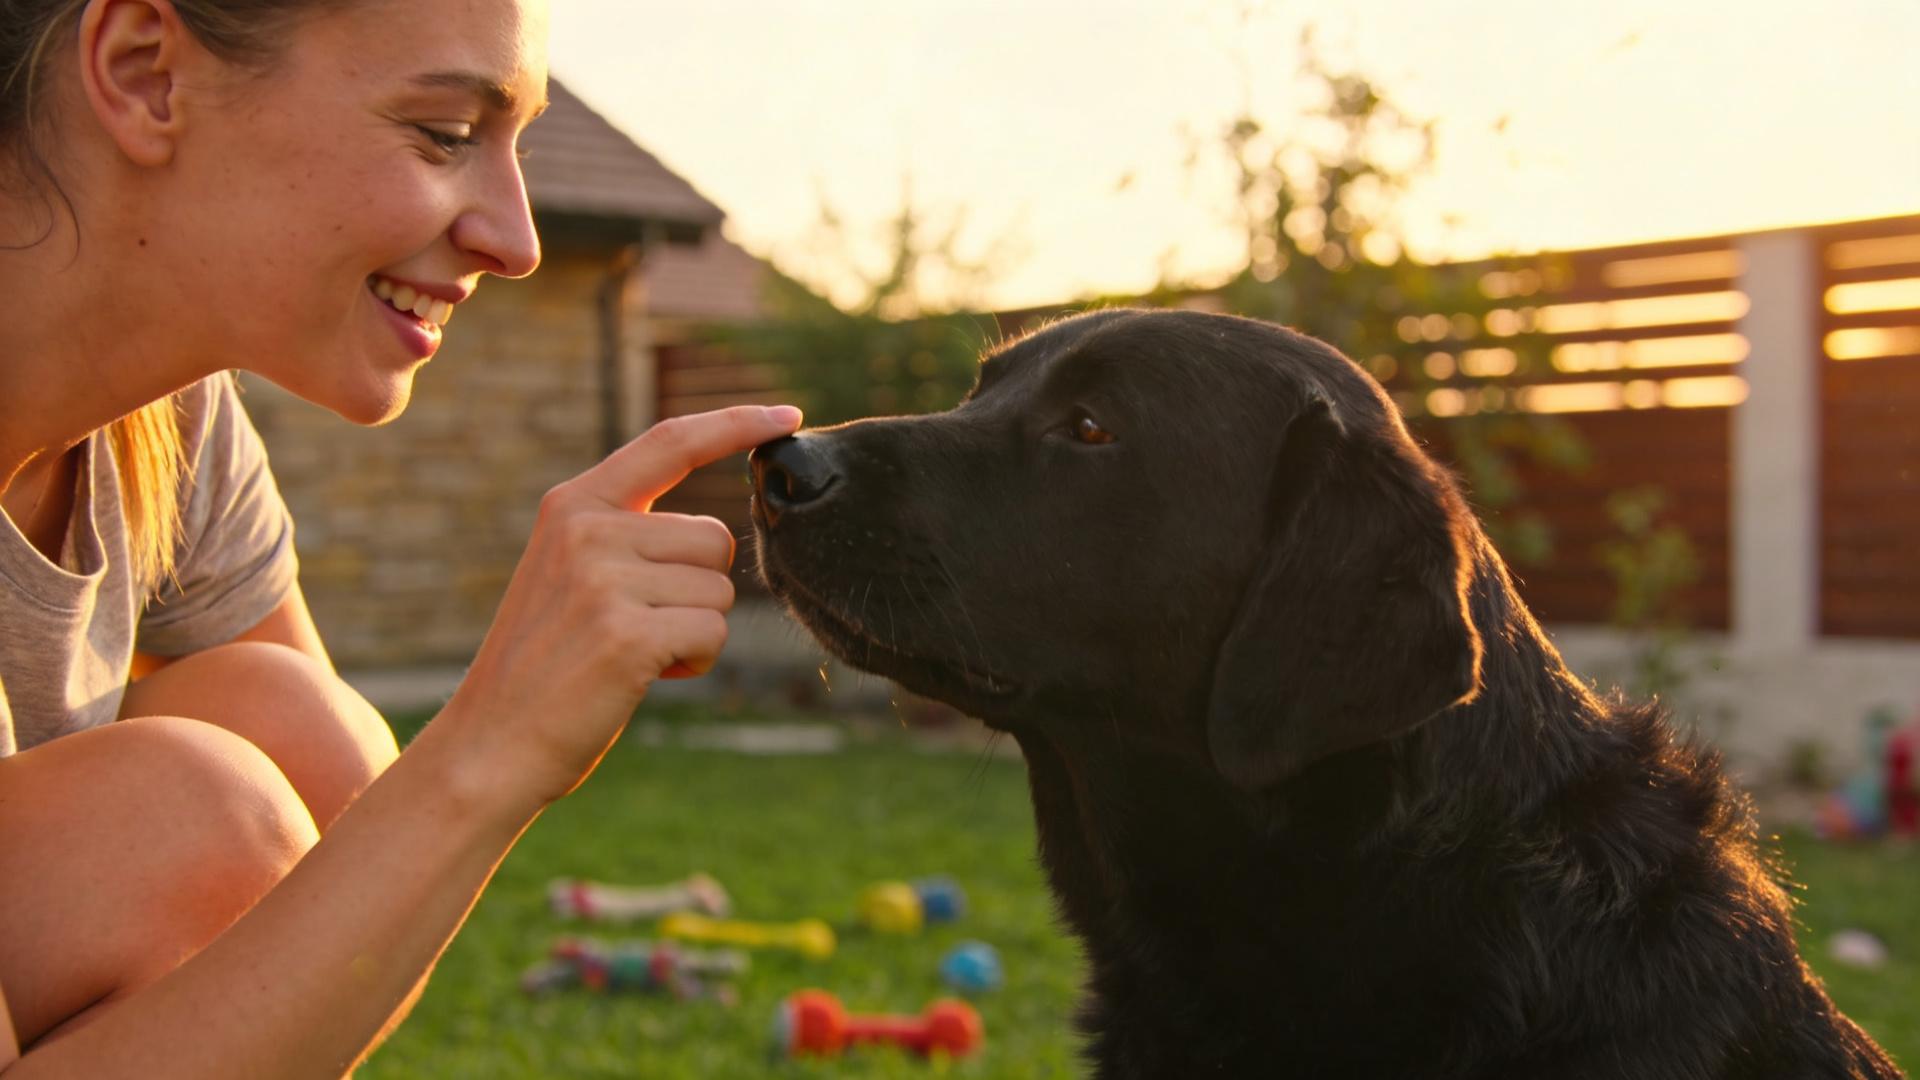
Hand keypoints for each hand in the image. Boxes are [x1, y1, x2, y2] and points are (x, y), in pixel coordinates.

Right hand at [443, 404, 801, 805]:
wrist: (490, 744)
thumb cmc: (547, 667)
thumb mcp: (571, 575)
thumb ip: (627, 537)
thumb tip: (713, 536)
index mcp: (574, 505)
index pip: (670, 442)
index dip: (736, 424)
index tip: (789, 414)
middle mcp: (587, 529)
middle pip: (713, 538)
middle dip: (699, 590)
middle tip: (638, 628)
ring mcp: (604, 579)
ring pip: (719, 590)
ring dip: (696, 631)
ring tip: (633, 655)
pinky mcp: (626, 632)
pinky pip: (713, 632)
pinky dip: (695, 661)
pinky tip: (643, 677)